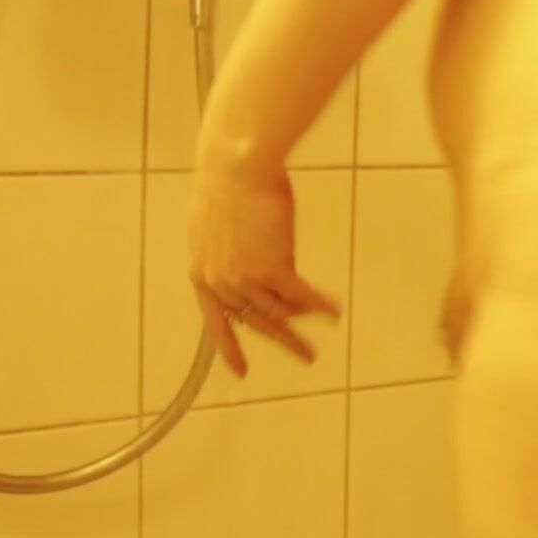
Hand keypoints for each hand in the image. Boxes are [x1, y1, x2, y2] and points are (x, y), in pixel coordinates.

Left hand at [187, 155, 341, 375]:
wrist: (236, 165)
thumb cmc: (228, 182)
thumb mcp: (218, 225)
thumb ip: (231, 253)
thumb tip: (255, 264)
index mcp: (202, 271)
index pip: (215, 322)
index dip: (230, 349)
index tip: (241, 372)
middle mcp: (221, 282)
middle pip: (257, 322)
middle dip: (284, 341)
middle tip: (306, 355)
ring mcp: (245, 278)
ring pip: (281, 313)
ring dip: (305, 326)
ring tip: (324, 332)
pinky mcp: (273, 268)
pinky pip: (302, 298)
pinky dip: (321, 306)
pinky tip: (335, 311)